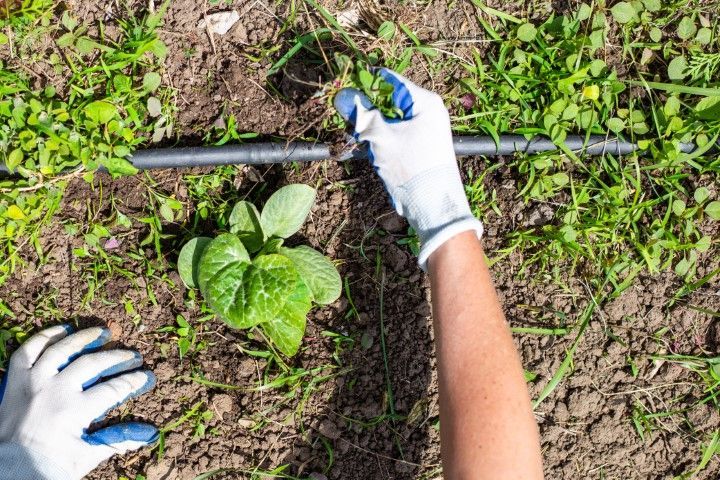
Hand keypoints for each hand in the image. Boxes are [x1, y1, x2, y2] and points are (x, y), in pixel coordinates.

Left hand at [0, 325, 156, 479]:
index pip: (113, 389)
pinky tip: (63, 330)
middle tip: (132, 355)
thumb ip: (116, 441)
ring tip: (103, 333)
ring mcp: (33, 382)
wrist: (7, 473)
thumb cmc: (47, 467)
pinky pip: (29, 350)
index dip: (133, 381)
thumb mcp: (86, 456)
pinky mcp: (16, 381)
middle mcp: (55, 390)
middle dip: (117, 358)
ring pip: (62, 349)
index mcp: (74, 410)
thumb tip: (148, 434)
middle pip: (93, 363)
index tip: (146, 376)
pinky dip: (45, 337)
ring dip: (84, 338)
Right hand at [334, 68, 482, 269]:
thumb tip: (343, 96)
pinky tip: (375, 154)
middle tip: (351, 123)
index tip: (344, 90)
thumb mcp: (382, 138)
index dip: (366, 84)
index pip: (391, 80)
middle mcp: (428, 112)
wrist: (433, 206)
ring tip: (364, 143)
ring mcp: (425, 130)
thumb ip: (362, 115)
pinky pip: (395, 135)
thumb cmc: (411, 167)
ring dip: (373, 130)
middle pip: (390, 101)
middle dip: (369, 111)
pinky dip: (382, 142)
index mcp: (425, 102)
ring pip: (390, 120)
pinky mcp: (420, 146)